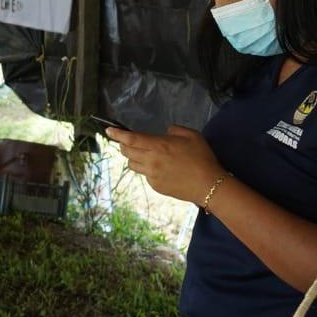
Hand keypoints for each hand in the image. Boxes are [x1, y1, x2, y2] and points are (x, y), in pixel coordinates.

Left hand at [107, 124, 224, 205]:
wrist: (208, 185)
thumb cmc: (202, 158)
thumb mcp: (192, 135)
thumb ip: (175, 130)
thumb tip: (165, 132)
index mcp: (159, 146)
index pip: (132, 139)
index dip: (118, 134)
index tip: (108, 130)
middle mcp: (151, 161)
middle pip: (127, 152)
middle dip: (123, 145)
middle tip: (127, 142)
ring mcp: (151, 175)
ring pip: (132, 165)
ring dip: (133, 158)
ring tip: (144, 155)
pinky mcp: (155, 186)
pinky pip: (145, 175)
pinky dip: (147, 169)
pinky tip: (160, 168)